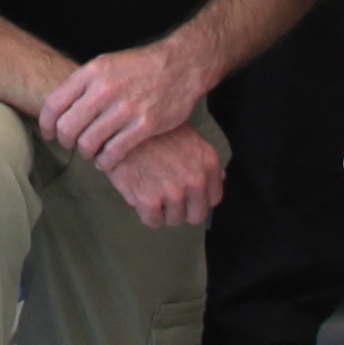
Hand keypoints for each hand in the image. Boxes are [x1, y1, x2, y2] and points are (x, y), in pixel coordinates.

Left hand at [40, 40, 205, 168]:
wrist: (181, 65)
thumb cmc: (141, 67)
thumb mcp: (108, 64)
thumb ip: (83, 84)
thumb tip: (58, 108)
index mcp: (92, 72)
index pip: (54, 104)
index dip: (46, 125)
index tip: (49, 134)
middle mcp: (105, 89)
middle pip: (68, 128)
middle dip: (65, 142)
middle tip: (71, 145)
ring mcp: (125, 108)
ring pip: (88, 143)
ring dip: (86, 152)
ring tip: (91, 152)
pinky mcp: (144, 125)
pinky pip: (113, 152)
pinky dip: (105, 161)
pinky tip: (107, 160)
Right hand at [99, 122, 225, 229]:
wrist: (123, 123)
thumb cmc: (154, 130)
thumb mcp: (188, 137)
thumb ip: (203, 161)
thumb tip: (220, 179)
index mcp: (208, 163)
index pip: (213, 199)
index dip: (197, 199)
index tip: (186, 194)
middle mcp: (195, 179)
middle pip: (195, 215)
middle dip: (182, 209)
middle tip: (167, 197)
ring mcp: (173, 191)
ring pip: (173, 220)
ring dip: (162, 210)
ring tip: (151, 190)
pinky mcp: (149, 200)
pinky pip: (153, 221)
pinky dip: (145, 212)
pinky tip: (140, 193)